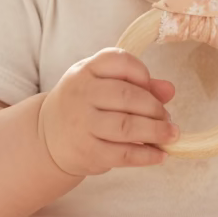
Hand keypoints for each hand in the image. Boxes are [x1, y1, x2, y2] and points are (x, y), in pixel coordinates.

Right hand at [39, 49, 177, 175]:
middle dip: (155, 108)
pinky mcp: (87, 152)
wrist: (46, 137)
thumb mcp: (102, 85)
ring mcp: (82, 124)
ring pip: (127, 126)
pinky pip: (123, 154)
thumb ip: (136, 84)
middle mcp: (81, 94)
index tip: (151, 88)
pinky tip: (160, 155)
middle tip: (166, 117)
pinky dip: (147, 155)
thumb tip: (169, 90)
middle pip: (128, 96)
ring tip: (170, 134)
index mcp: (86, 70)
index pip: (119, 61)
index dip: (142, 73)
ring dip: (156, 131)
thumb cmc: (84, 105)